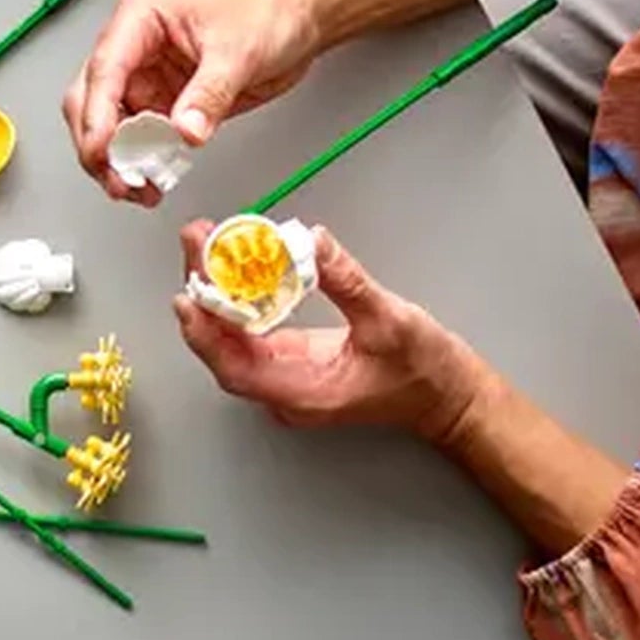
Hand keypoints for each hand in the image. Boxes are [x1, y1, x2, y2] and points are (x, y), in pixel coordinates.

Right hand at [65, 0, 322, 203]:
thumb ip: (208, 94)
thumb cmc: (265, 15)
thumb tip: (183, 131)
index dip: (97, 115)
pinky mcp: (160, 106)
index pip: (104, 70)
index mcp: (139, 20)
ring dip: (115, 163)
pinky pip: (136, 143)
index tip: (102, 150)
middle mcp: (132, 50)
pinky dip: (139, 166)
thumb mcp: (237, 53)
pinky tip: (150, 183)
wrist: (294, 24)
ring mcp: (143, 80)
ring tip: (135, 189)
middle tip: (118, 178)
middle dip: (97, 146)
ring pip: (106, 129)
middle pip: (89, 102)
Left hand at [171, 222, 484, 440]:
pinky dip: (242, 297)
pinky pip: (254, 329)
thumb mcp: (390, 321)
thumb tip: (310, 240)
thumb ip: (346, 283)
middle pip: (225, 345)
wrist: (450, 398)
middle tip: (197, 240)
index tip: (189, 292)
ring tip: (208, 242)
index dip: (205, 332)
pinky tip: (237, 263)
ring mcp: (286, 376)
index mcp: (301, 392)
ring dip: (219, 290)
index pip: (233, 368)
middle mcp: (284, 390)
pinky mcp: (293, 360)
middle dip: (205, 292)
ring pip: (235, 335)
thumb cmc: (425, 372)